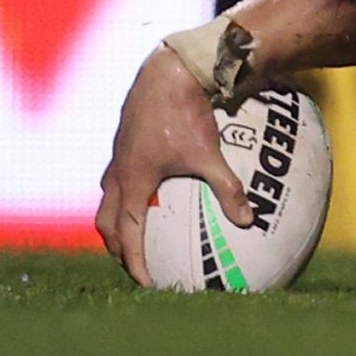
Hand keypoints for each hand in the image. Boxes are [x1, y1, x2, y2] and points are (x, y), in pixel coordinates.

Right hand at [95, 49, 250, 287]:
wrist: (168, 73)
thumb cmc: (186, 114)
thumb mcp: (210, 154)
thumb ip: (228, 189)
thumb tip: (249, 220)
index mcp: (132, 184)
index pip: (128, 235)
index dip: (135, 262)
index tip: (146, 282)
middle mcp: (118, 174)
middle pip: (107, 223)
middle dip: (118, 247)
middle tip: (134, 264)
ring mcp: (117, 157)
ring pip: (106, 200)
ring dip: (116, 221)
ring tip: (132, 234)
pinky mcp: (123, 141)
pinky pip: (116, 177)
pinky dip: (124, 194)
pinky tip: (145, 190)